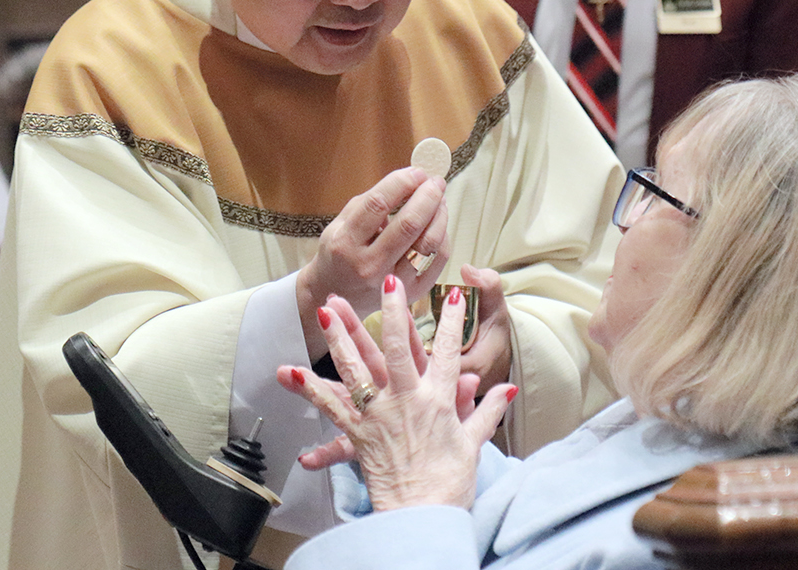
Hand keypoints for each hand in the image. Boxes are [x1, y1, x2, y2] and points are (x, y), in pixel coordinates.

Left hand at [278, 275, 515, 510]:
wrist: (423, 516)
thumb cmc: (450, 482)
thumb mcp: (473, 443)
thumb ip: (487, 411)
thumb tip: (506, 390)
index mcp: (439, 400)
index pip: (448, 350)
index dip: (451, 322)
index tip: (453, 296)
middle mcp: (407, 399)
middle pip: (397, 346)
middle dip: (392, 311)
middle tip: (388, 282)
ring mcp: (379, 413)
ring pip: (357, 366)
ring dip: (341, 335)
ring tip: (329, 308)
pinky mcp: (357, 432)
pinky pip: (330, 406)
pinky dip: (310, 388)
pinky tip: (291, 371)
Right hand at [296, 168, 448, 359]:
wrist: (333, 294)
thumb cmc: (340, 252)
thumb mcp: (341, 223)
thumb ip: (371, 202)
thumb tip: (410, 179)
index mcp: (345, 242)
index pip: (378, 204)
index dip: (403, 182)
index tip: (417, 171)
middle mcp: (367, 264)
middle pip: (408, 225)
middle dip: (428, 196)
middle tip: (436, 182)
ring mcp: (390, 282)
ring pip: (428, 243)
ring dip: (439, 216)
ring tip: (439, 202)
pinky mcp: (410, 293)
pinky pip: (437, 261)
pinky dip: (443, 238)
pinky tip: (438, 225)